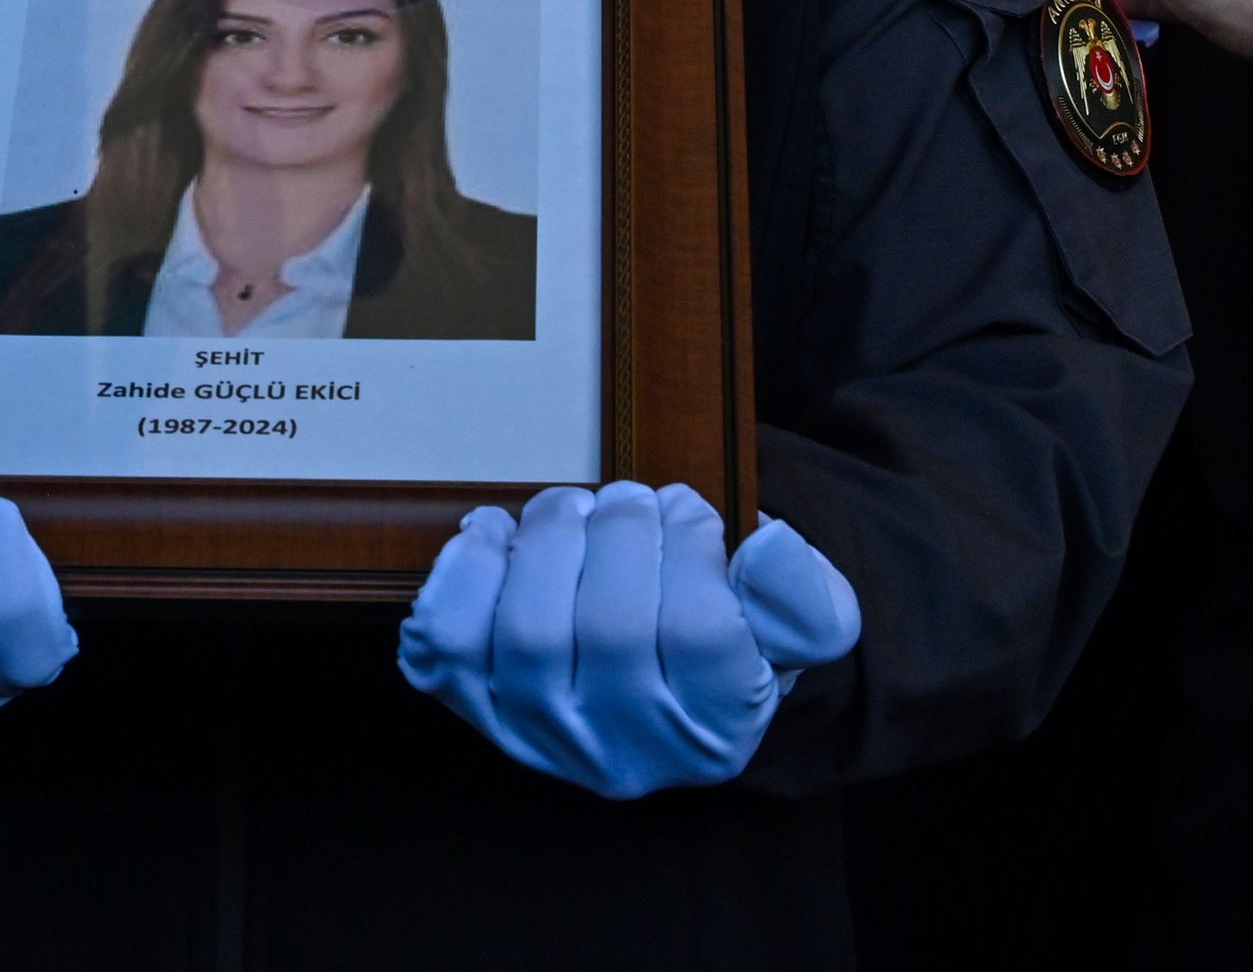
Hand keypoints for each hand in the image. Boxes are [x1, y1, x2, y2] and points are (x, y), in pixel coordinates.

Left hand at [397, 483, 858, 799]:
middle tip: (627, 496)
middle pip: (612, 631)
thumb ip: (802, 595)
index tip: (688, 508)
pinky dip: (464, 576)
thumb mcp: (798, 625)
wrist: (651, 685)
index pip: (702, 634)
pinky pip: (450, 648)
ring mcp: (544, 742)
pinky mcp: (479, 712)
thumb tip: (767, 544)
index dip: (689, 547)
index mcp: (715, 734)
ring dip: (547, 543)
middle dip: (618, 534)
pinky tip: (494, 536)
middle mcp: (626, 756)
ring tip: (570, 509)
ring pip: (530, 636)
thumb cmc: (730, 640)